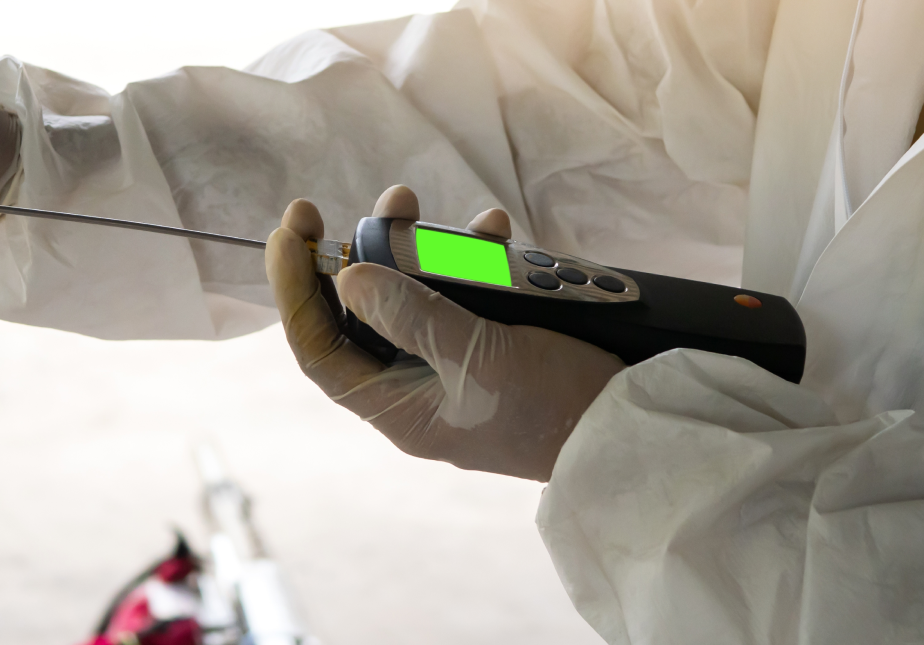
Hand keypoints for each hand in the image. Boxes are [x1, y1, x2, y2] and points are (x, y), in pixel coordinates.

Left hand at [265, 186, 625, 481]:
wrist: (632, 424)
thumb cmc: (555, 408)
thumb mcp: (478, 359)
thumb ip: (413, 316)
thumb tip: (349, 279)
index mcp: (397, 406)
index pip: (318, 346)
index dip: (295, 288)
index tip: (292, 229)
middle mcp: (416, 384)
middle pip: (363, 312)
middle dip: (366, 251)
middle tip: (385, 203)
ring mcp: (454, 360)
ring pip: (413, 292)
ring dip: (420, 246)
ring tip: (428, 208)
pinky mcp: (493, 339)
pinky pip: (464, 291)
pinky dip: (472, 257)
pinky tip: (492, 231)